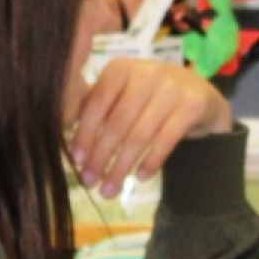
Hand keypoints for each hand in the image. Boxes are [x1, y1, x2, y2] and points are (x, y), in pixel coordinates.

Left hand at [67, 59, 232, 197]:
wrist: (199, 94)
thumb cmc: (147, 97)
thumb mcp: (120, 94)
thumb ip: (93, 108)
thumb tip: (59, 137)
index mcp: (120, 69)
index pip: (96, 105)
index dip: (84, 134)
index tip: (75, 160)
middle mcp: (147, 74)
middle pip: (117, 124)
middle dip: (100, 157)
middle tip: (89, 182)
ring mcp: (173, 88)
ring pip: (139, 135)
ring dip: (121, 167)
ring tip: (109, 190)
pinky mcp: (193, 105)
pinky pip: (166, 140)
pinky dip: (150, 162)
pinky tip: (139, 178)